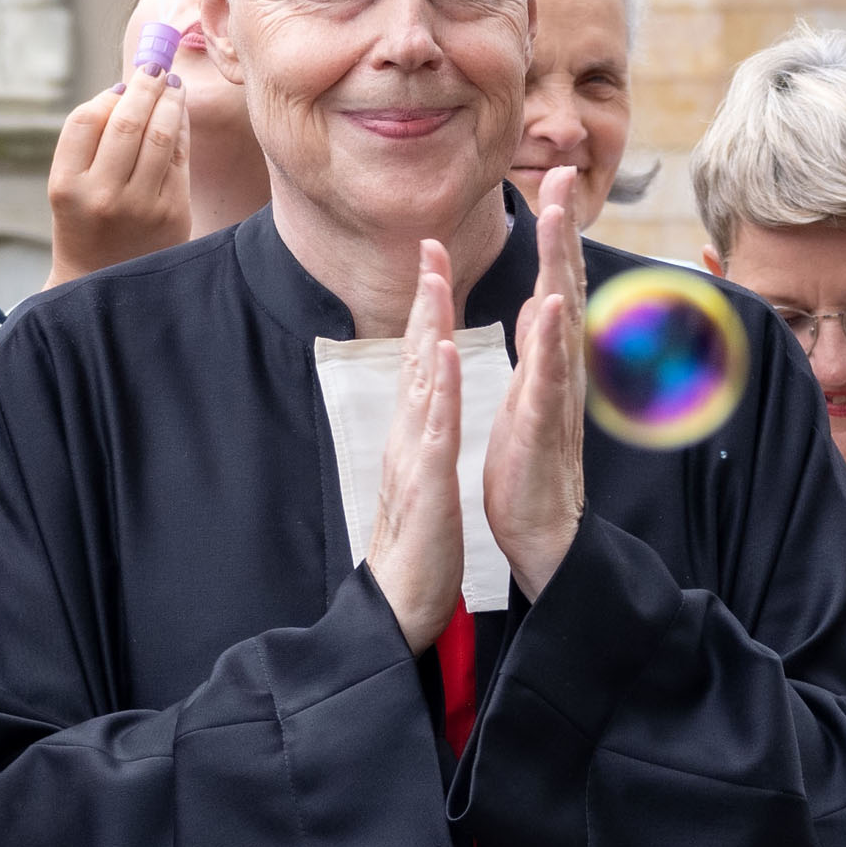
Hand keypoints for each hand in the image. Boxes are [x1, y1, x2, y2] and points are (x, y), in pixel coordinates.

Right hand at [45, 78, 186, 280]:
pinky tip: (179, 116)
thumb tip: (128, 88)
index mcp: (65, 185)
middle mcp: (100, 195)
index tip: (125, 83)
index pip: (84, 119)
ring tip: (172, 86)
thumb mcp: (69, 187)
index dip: (107, 96)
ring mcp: (139, 205)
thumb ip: (90, 142)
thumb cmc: (86, 224)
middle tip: (157, 67)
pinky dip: (180, 130)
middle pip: (126, 120)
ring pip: (159, 134)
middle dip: (145, 85)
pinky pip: (179, 157)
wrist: (103, 287)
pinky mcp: (171, 213)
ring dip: (169, 101)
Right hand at [366, 235, 466, 629]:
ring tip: (432, 281)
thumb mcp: (424, 472)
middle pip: (413, 356)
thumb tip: (427, 402)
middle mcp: (407, 432)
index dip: (425, 310)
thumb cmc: (418, 540)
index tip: (432, 263)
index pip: (420, 360)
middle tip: (426, 248)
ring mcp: (414, 452)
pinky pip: (434, 425)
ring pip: (421, 379)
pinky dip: (439, 386)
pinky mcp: (427, 479)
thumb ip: (423, 432)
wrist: (403, 599)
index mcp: (414, 431)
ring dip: (426, 327)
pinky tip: (442, 351)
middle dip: (421, 300)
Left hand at [480, 173, 596, 596]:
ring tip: (557, 218)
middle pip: (564, 283)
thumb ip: (539, 343)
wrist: (541, 527)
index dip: (553, 231)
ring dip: (558, 264)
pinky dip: (551, 338)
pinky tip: (550, 303)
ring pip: (560, 317)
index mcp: (551, 355)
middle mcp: (562, 365)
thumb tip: (543, 299)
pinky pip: (549, 374)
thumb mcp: (528, 388)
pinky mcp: (542, 422)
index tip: (551, 179)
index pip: (554, 280)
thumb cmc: (531, 460)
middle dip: (561, 227)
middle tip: (561, 172)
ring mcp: (556, 391)